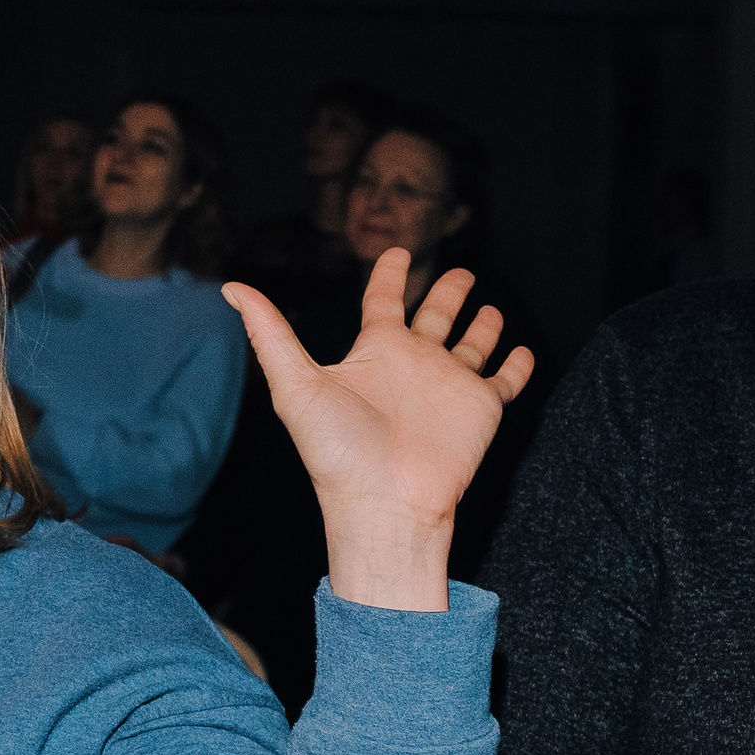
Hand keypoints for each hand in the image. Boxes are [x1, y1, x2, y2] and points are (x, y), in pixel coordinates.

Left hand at [224, 249, 533, 611]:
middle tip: (463, 272)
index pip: (383, 302)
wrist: (383, 502)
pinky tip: (522, 350)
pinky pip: (504, 381)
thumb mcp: (296, 384)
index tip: (398, 252)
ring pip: (472, 345)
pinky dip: (517, 366)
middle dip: (448, 294)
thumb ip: (270, 334)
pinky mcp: (482, 409)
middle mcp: (413, 365)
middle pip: (434, 317)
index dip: (391, 275)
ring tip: (492, 307)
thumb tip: (231, 288)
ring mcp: (449, 386)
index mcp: (374, 354)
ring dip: (482, 326)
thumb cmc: (335, 450)